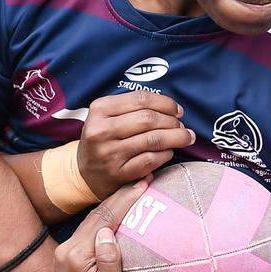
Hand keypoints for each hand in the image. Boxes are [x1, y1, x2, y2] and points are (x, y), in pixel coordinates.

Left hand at [55, 180, 155, 271]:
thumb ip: (108, 263)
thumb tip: (106, 233)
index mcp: (75, 257)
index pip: (102, 219)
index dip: (124, 200)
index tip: (144, 185)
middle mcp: (67, 251)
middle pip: (96, 214)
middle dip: (120, 196)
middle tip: (144, 181)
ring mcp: (67, 254)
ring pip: (93, 220)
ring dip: (114, 205)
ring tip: (136, 191)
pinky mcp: (71, 259)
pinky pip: (92, 231)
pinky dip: (108, 218)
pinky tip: (122, 213)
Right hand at [78, 92, 194, 198]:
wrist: (84, 172)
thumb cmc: (103, 138)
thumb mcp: (107, 115)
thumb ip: (133, 107)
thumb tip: (173, 109)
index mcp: (99, 109)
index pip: (141, 99)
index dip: (165, 103)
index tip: (178, 110)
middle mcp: (102, 130)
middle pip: (148, 119)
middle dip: (172, 121)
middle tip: (181, 125)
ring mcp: (110, 153)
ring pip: (153, 140)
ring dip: (176, 137)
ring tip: (186, 136)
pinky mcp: (119, 173)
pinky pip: (152, 160)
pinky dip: (167, 153)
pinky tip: (170, 151)